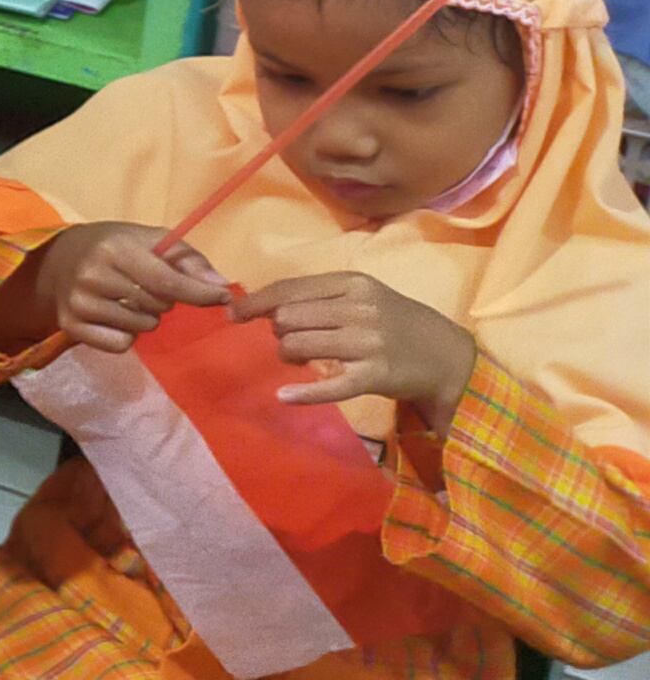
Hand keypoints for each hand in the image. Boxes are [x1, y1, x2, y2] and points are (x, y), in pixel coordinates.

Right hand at [28, 221, 231, 353]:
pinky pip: (121, 345)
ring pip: (141, 328)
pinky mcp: (70, 325)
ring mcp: (79, 302)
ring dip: (145, 317)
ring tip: (128, 300)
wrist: (59, 258)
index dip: (198, 293)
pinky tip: (114, 317)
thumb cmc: (115, 247)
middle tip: (146, 286)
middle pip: (157, 306)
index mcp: (115, 248)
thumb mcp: (152, 240)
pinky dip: (126, 336)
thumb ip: (189, 261)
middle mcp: (92, 275)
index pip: (165, 281)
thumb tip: (221, 287)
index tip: (223, 298)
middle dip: (164, 300)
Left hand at [232, 272, 478, 422]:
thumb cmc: (394, 321)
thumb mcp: (362, 296)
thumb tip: (263, 305)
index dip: (255, 303)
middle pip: (288, 318)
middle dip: (278, 331)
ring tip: (300, 359)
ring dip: (288, 355)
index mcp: (352, 283)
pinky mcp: (376, 375)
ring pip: (299, 346)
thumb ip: (318, 298)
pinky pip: (329, 386)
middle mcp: (360, 308)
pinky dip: (303, 393)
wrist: (446, 355)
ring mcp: (369, 342)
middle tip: (290, 340)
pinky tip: (284, 395)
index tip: (232, 314)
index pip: (289, 289)